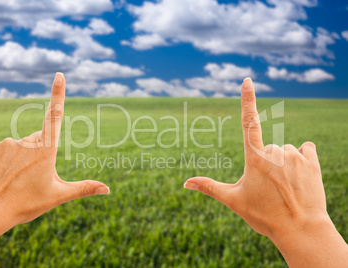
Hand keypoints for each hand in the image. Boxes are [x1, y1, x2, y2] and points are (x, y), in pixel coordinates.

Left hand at [0, 72, 108, 226]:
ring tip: (15, 180)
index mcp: (46, 150)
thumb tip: (107, 189)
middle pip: (39, 140)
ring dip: (21, 158)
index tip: (59, 75)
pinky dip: (4, 159)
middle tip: (32, 178)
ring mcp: (7, 143)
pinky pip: (3, 149)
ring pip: (20, 145)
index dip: (58, 94)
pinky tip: (1, 175)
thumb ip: (83, 188)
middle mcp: (27, 142)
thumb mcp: (58, 196)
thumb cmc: (26, 204)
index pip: (54, 115)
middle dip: (39, 153)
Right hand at [184, 78, 347, 266]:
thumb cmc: (264, 216)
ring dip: (283, 163)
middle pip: (266, 148)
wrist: (301, 230)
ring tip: (285, 187)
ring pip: (284, 151)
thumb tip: (185, 183)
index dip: (247, 99)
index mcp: (254, 158)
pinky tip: (300, 176)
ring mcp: (294, 155)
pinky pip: (304, 149)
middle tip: (269, 188)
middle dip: (265, 163)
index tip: (248, 80)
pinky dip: (301, 159)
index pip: (248, 121)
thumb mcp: (234, 200)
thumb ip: (209, 187)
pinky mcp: (311, 161)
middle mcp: (275, 151)